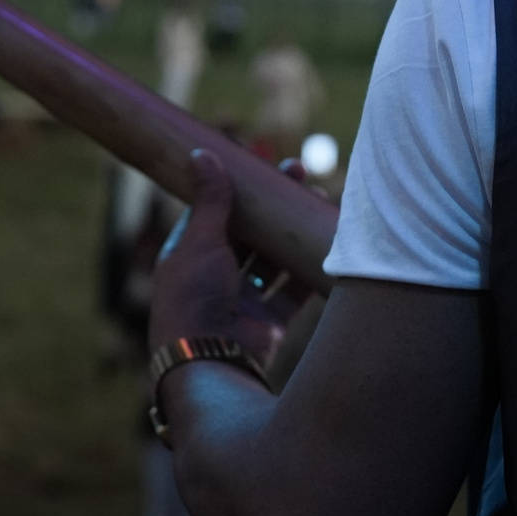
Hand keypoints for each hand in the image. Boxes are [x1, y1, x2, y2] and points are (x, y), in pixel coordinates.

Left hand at [147, 150, 307, 373]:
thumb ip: (211, 201)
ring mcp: (242, 303)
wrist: (209, 361)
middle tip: (297, 175)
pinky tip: (327, 244)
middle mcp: (214, 279)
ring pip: (273, 260)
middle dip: (271, 208)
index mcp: (188, 258)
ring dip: (292, 234)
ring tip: (317, 200)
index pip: (213, 214)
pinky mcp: (268, 324)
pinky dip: (308, 271)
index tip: (261, 166)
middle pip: (248, 235)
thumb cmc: (194, 297)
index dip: (237, 190)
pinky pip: (292, 292)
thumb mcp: (200, 241)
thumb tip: (202, 154)